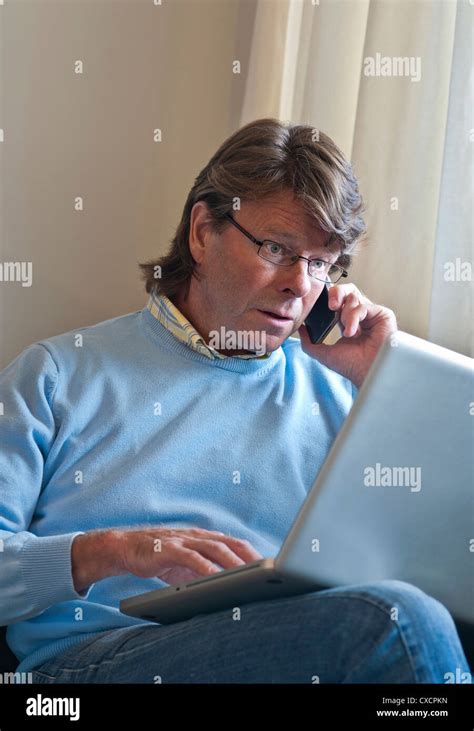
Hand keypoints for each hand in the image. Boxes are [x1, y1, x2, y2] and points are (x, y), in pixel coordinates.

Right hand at [117, 526, 263, 585]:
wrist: (127, 547)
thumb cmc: (161, 558)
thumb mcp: (188, 565)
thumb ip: (206, 571)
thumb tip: (230, 588)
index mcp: (205, 538)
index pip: (235, 544)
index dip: (254, 553)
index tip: (271, 567)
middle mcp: (198, 536)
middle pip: (231, 544)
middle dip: (251, 557)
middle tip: (269, 572)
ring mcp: (184, 541)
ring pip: (215, 549)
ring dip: (233, 562)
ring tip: (249, 575)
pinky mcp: (169, 549)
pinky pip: (191, 557)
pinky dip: (205, 567)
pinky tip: (215, 578)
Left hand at [298, 283, 396, 387]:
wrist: (367, 373)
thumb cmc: (351, 366)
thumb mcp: (324, 353)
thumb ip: (309, 342)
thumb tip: (300, 328)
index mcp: (347, 321)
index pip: (337, 300)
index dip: (328, 298)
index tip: (319, 303)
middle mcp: (360, 315)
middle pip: (347, 290)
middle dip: (336, 293)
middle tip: (330, 306)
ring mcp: (371, 314)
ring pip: (353, 296)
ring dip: (345, 314)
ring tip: (347, 332)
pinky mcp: (382, 314)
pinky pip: (363, 306)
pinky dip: (354, 317)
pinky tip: (353, 332)